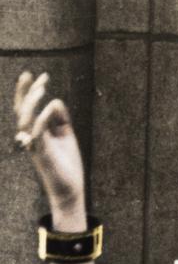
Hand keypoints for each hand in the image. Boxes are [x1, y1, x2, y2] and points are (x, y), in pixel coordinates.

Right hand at [13, 72, 85, 219]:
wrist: (70, 189)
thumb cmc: (66, 164)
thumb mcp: (66, 136)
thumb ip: (61, 120)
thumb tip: (56, 101)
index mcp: (36, 131)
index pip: (27, 108)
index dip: (29, 91)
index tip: (39, 75)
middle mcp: (30, 136)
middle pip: (21, 111)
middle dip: (27, 92)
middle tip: (38, 76)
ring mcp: (34, 145)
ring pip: (24, 120)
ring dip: (32, 103)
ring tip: (42, 89)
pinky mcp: (42, 154)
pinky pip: (37, 134)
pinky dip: (42, 119)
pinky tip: (50, 106)